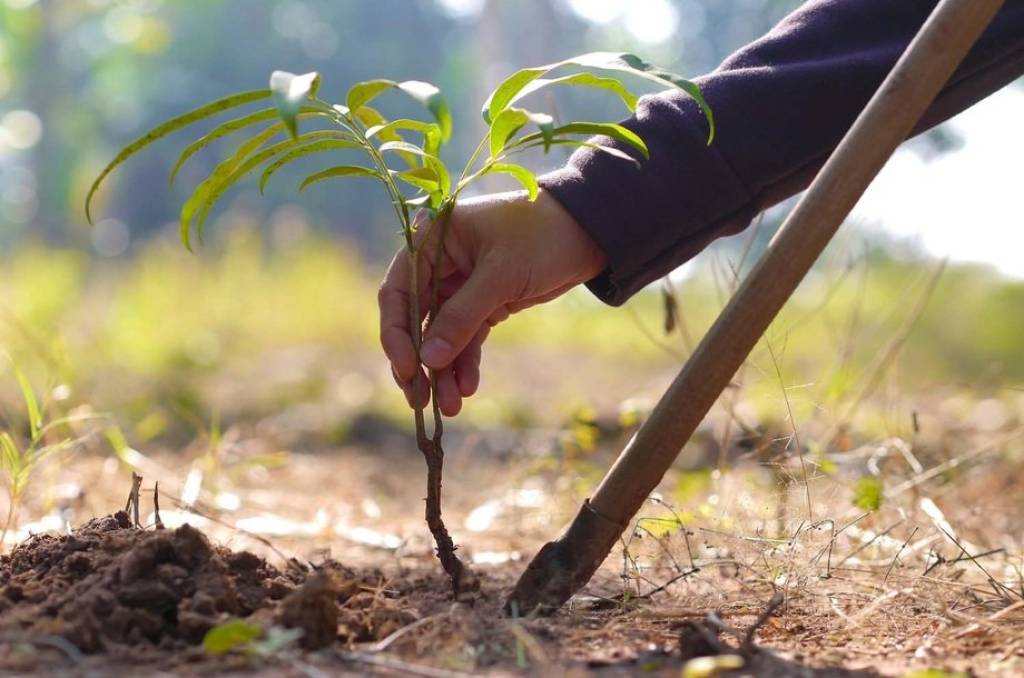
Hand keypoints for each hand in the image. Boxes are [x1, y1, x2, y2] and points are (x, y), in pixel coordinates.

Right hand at [378, 189, 606, 415]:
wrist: (590, 231)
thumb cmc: (542, 236)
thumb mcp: (500, 275)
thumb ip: (462, 317)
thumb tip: (428, 360)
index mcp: (433, 241)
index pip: (398, 291)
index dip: (397, 333)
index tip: (408, 368)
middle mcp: (441, 264)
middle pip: (415, 319)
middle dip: (419, 361)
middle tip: (419, 400)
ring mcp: (461, 286)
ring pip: (442, 335)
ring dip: (443, 371)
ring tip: (451, 406)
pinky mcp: (485, 303)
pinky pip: (467, 338)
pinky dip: (466, 363)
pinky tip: (468, 388)